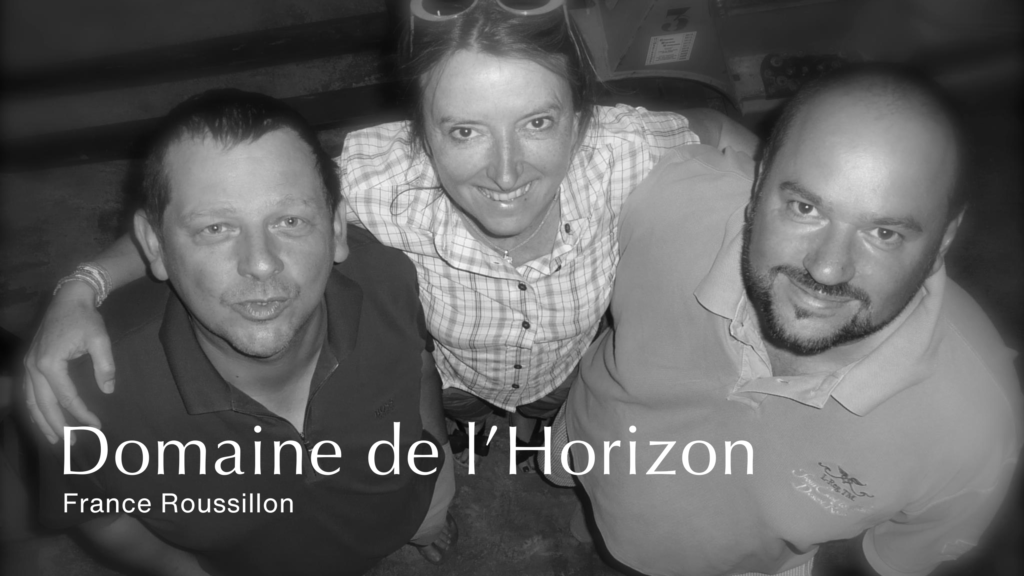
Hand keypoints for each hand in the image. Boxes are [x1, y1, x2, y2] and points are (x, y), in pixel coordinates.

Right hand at [23, 280, 111, 443]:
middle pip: (43, 405)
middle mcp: (33, 367)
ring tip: (54, 440)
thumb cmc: (85, 318)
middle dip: (57, 426)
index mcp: (49, 363)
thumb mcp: (100, 339)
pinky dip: (35, 409)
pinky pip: (29, 393)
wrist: (68, 299)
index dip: (81, 414)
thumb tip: (108, 390)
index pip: (66, 397)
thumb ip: (105, 365)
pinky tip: (43, 420)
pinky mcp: (29, 364)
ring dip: (41, 422)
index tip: (97, 426)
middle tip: (72, 444)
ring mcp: (28, 365)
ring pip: (31, 401)